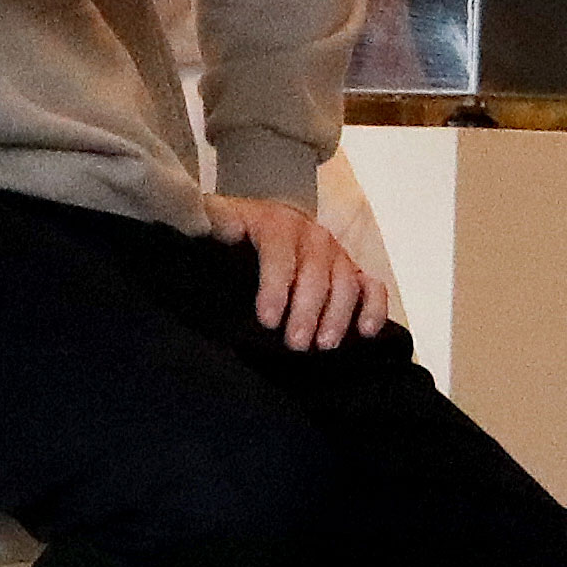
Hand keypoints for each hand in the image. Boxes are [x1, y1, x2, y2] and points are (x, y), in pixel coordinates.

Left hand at [205, 193, 387, 350]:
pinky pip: (372, 287)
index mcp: (275, 223)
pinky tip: (366, 332)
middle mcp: (310, 235)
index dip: (275, 284)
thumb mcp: (218, 223)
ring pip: (346, 281)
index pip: (278, 250)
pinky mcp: (353, 271)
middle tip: (295, 343)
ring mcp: (335, 253)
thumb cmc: (238, 234)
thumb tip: (191, 225)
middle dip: (307, 309)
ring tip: (324, 345)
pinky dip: (374, 307)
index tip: (267, 319)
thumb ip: (207, 224)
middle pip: (315, 271)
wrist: (269, 221)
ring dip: (338, 314)